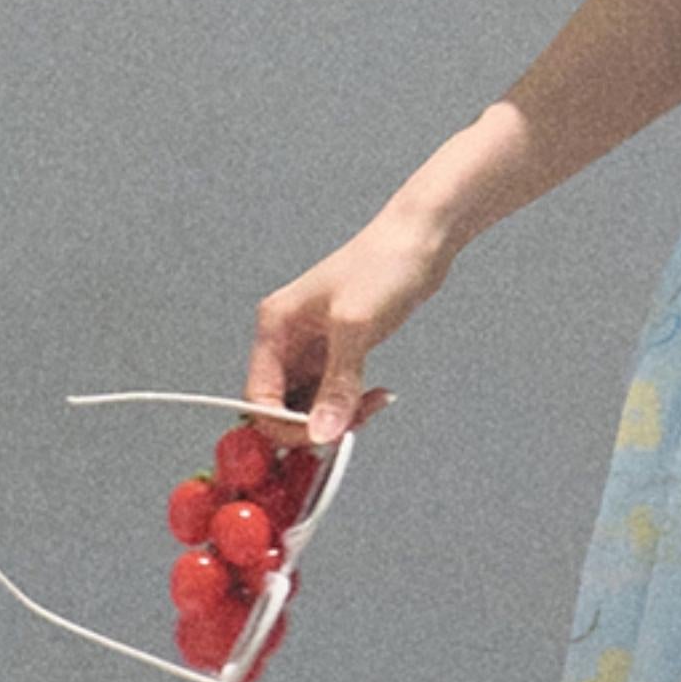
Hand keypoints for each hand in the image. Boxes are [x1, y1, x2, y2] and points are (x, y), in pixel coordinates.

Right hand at [246, 203, 459, 448]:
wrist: (422, 242)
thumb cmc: (383, 264)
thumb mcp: (356, 327)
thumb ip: (337, 384)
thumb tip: (322, 431)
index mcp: (275, 326)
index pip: (258, 397)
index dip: (282, 426)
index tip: (316, 439)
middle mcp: (288, 338)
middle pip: (282, 406)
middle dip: (314, 423)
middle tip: (348, 426)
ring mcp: (314, 346)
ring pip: (311, 403)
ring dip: (338, 416)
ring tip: (368, 406)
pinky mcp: (339, 350)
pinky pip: (334, 393)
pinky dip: (353, 403)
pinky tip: (376, 396)